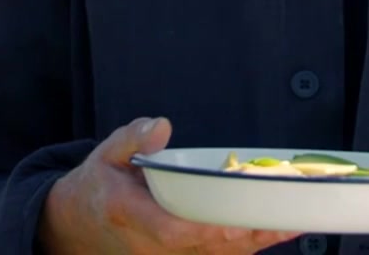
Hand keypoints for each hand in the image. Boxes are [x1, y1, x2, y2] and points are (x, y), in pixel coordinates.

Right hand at [37, 116, 302, 253]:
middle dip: (248, 235)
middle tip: (287, 217)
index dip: (211, 229)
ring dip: (254, 243)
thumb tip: (160, 126)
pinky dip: (245, 247)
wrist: (76, 225)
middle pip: (206, 249)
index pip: (175, 231)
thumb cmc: (97, 186)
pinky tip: (273, 232)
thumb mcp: (105, 154)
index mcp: (130, 215)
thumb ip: (131, 139)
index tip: (243, 220)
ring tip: (293, 223)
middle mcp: (150, 246)